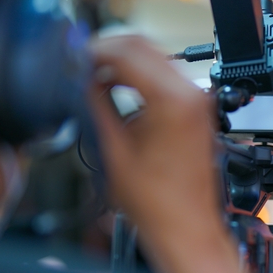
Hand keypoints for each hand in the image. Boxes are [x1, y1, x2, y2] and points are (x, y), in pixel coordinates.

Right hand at [88, 36, 251, 272]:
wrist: (186, 226)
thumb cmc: (157, 202)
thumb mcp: (111, 149)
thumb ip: (94, 105)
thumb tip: (80, 78)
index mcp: (173, 100)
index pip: (128, 51)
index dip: (94, 50)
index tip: (74, 56)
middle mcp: (192, 94)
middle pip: (144, 46)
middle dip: (108, 50)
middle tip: (80, 61)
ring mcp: (199, 101)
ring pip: (156, 58)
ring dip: (123, 62)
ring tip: (92, 75)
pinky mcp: (198, 110)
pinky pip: (166, 77)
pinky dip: (139, 76)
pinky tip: (116, 88)